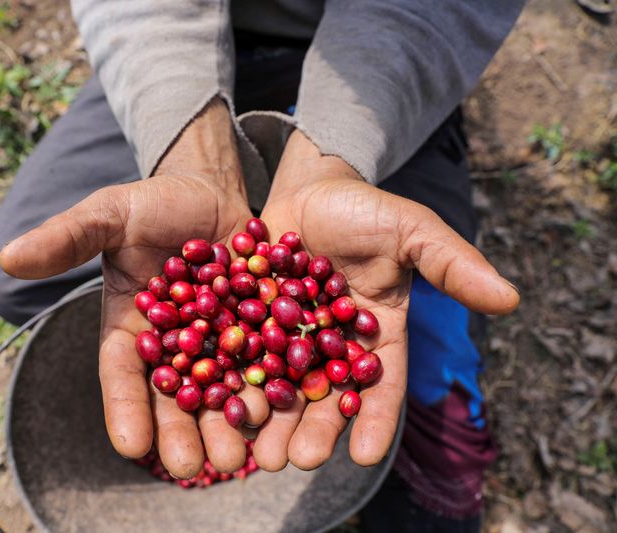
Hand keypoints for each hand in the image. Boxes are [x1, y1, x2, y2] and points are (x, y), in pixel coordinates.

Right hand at [0, 100, 269, 477]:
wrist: (210, 191)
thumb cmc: (152, 204)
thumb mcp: (109, 214)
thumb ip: (67, 238)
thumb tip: (6, 258)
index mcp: (130, 329)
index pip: (123, 375)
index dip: (125, 409)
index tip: (132, 447)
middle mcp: (173, 346)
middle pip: (176, 397)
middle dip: (183, 433)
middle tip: (194, 467)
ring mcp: (218, 342)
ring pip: (223, 391)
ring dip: (230, 425)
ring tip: (240, 456)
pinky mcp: (260, 330)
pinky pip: (267, 364)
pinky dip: (273, 390)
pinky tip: (282, 415)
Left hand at [252, 130, 518, 470]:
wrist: (311, 188)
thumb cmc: (368, 211)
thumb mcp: (411, 230)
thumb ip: (452, 263)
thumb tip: (511, 299)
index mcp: (375, 338)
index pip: (379, 386)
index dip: (374, 420)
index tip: (366, 456)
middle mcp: (331, 348)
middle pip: (322, 397)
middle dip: (311, 431)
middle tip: (295, 461)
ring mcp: (286, 338)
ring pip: (277, 385)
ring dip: (266, 419)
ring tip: (253, 451)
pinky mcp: (248, 322)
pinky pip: (237, 354)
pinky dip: (227, 378)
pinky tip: (215, 402)